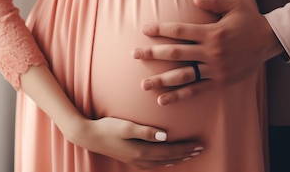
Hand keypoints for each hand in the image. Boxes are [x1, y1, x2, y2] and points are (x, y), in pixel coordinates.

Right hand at [65, 116, 203, 168]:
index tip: (199, 144)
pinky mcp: (131, 158)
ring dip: (176, 158)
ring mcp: (135, 160)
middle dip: (185, 154)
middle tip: (200, 149)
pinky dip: (164, 162)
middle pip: (169, 158)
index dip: (186, 148)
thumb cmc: (108, 127)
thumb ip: (146, 131)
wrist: (89, 136)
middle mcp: (141, 159)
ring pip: (162, 162)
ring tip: (188, 154)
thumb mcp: (127, 126)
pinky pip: (153, 164)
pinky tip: (166, 159)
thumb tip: (165, 136)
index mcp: (142, 150)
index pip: (170, 150)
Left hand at [132, 0, 283, 104]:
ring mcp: (215, 69)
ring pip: (183, 76)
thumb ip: (213, 1)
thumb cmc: (249, 20)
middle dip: (153, 54)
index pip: (180, 31)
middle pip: (176, 53)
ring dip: (162, 80)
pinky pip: (197, 90)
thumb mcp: (234, 5)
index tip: (144, 30)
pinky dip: (179, 96)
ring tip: (144, 84)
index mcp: (212, 32)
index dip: (160, 30)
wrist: (269, 41)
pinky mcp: (220, 81)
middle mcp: (211, 52)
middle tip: (134, 54)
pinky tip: (163, 99)